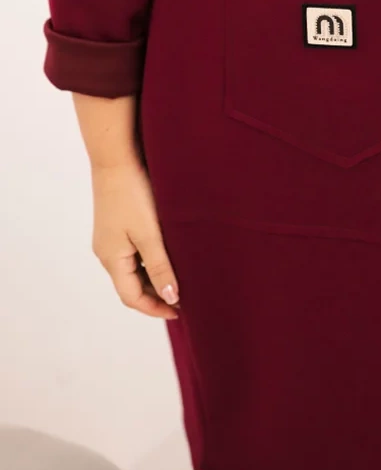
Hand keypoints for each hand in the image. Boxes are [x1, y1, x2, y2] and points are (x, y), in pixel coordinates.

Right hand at [91, 158, 180, 318]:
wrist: (117, 157)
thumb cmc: (133, 194)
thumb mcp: (150, 234)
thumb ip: (160, 267)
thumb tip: (171, 298)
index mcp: (112, 259)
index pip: (132, 297)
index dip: (155, 308)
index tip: (180, 311)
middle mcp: (107, 252)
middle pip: (131, 285)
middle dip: (156, 295)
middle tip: (184, 297)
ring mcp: (110, 238)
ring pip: (132, 269)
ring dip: (153, 277)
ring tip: (180, 278)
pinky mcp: (115, 225)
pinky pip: (132, 253)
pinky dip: (148, 260)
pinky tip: (167, 254)